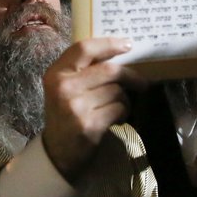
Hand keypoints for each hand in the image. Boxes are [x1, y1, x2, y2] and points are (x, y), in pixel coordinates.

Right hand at [40, 37, 146, 181]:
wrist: (57, 152)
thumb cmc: (65, 115)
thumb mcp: (64, 88)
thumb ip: (82, 70)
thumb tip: (118, 54)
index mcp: (56, 73)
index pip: (84, 48)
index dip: (108, 44)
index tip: (128, 45)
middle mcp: (63, 87)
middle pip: (109, 70)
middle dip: (130, 76)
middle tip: (141, 82)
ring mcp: (76, 106)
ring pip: (117, 91)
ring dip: (125, 99)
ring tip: (119, 107)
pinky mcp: (89, 124)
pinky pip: (119, 108)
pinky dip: (123, 113)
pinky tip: (117, 118)